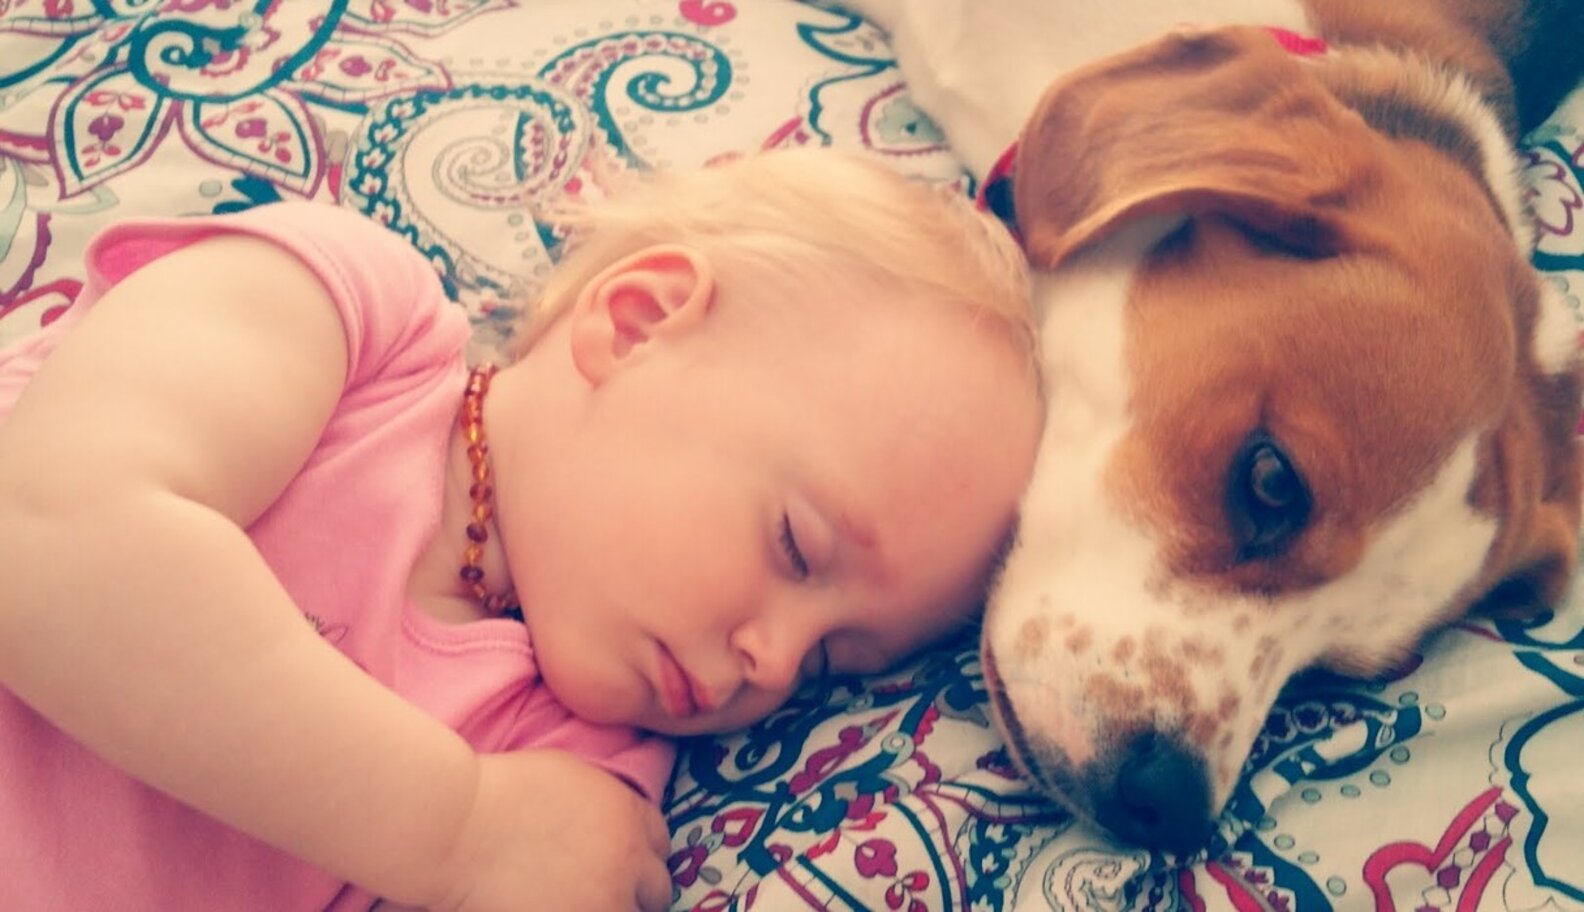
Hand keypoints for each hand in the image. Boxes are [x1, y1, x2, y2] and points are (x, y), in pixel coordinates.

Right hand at [429, 749, 672, 911]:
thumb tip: (617, 815)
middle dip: (636, 890)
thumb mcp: (572, 773)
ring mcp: (602, 902)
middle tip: (602, 890)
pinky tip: (554, 906)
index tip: (623, 861)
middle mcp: (627, 863)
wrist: (458, 826)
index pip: (662, 843)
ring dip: (613, 908)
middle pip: (657, 890)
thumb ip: (607, 799)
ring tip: (578, 900)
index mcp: (628, 817)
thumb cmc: (503, 790)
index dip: (641, 853)